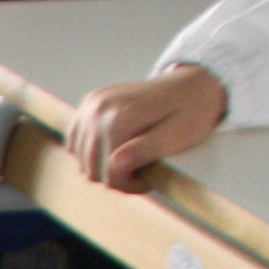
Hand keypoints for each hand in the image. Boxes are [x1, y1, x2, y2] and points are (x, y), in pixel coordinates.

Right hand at [67, 65, 227, 192]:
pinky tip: (114, 150)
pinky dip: (92, 154)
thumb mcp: (181, 134)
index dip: (130, 184)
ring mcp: (90, 106)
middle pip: (93, 169)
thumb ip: (148, 148)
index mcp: (119, 117)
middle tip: (142, 172)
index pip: (110, 172)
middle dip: (117, 178)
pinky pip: (75, 145)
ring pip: (82, 162)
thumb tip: (116, 163)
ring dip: (104, 168)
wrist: (191, 83)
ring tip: (131, 161)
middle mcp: (98, 110)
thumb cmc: (192, 111)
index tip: (149, 180)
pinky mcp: (87, 105)